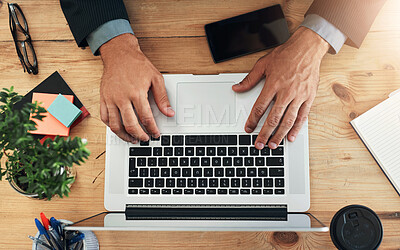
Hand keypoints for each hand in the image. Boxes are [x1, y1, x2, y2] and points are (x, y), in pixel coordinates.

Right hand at [99, 33, 174, 142]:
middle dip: (139, 135)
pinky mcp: (103, 98)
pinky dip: (111, 126)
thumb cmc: (137, 64)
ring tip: (131, 138)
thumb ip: (162, 97)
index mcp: (137, 93)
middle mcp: (122, 97)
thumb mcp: (155, 78)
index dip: (152, 129)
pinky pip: (104, 117)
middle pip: (130, 125)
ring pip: (115, 125)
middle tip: (145, 138)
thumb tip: (169, 112)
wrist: (119, 53)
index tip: (155, 133)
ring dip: (124, 135)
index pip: (146, 118)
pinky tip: (118, 128)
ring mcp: (110, 99)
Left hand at [233, 27, 328, 149]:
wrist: (307, 48)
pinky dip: (297, 128)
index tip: (248, 128)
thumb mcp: (263, 64)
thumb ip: (249, 79)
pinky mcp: (309, 97)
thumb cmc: (286, 55)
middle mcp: (286, 92)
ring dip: (280, 134)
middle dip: (265, 133)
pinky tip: (291, 136)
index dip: (252, 120)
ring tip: (273, 145)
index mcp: (273, 84)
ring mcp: (299, 96)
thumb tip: (237, 88)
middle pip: (273, 118)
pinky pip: (303, 116)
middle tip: (259, 144)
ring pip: (288, 120)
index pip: (260, 107)